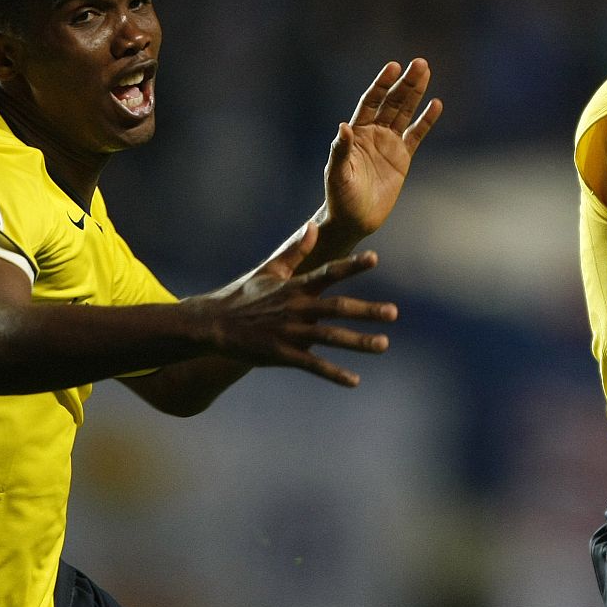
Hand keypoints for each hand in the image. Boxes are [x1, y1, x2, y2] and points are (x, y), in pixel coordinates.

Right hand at [192, 221, 397, 386]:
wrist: (212, 324)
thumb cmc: (244, 295)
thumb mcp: (270, 269)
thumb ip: (295, 250)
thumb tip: (314, 225)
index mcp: (295, 287)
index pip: (327, 273)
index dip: (351, 266)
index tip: (375, 258)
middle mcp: (296, 308)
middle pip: (336, 308)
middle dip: (366, 311)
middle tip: (394, 312)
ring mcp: (289, 332)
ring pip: (329, 337)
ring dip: (357, 342)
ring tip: (384, 344)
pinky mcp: (281, 354)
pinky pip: (312, 365)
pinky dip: (333, 373)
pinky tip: (355, 381)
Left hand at [322, 58, 442, 238]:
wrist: (354, 219)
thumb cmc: (339, 197)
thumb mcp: (338, 174)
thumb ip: (341, 150)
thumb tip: (343, 126)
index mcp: (357, 133)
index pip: (371, 102)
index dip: (382, 85)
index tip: (393, 67)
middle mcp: (374, 133)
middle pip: (393, 102)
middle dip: (405, 83)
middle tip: (420, 63)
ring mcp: (389, 143)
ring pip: (406, 113)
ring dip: (416, 93)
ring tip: (426, 72)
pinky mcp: (403, 158)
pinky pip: (417, 135)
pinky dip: (426, 120)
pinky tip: (436, 104)